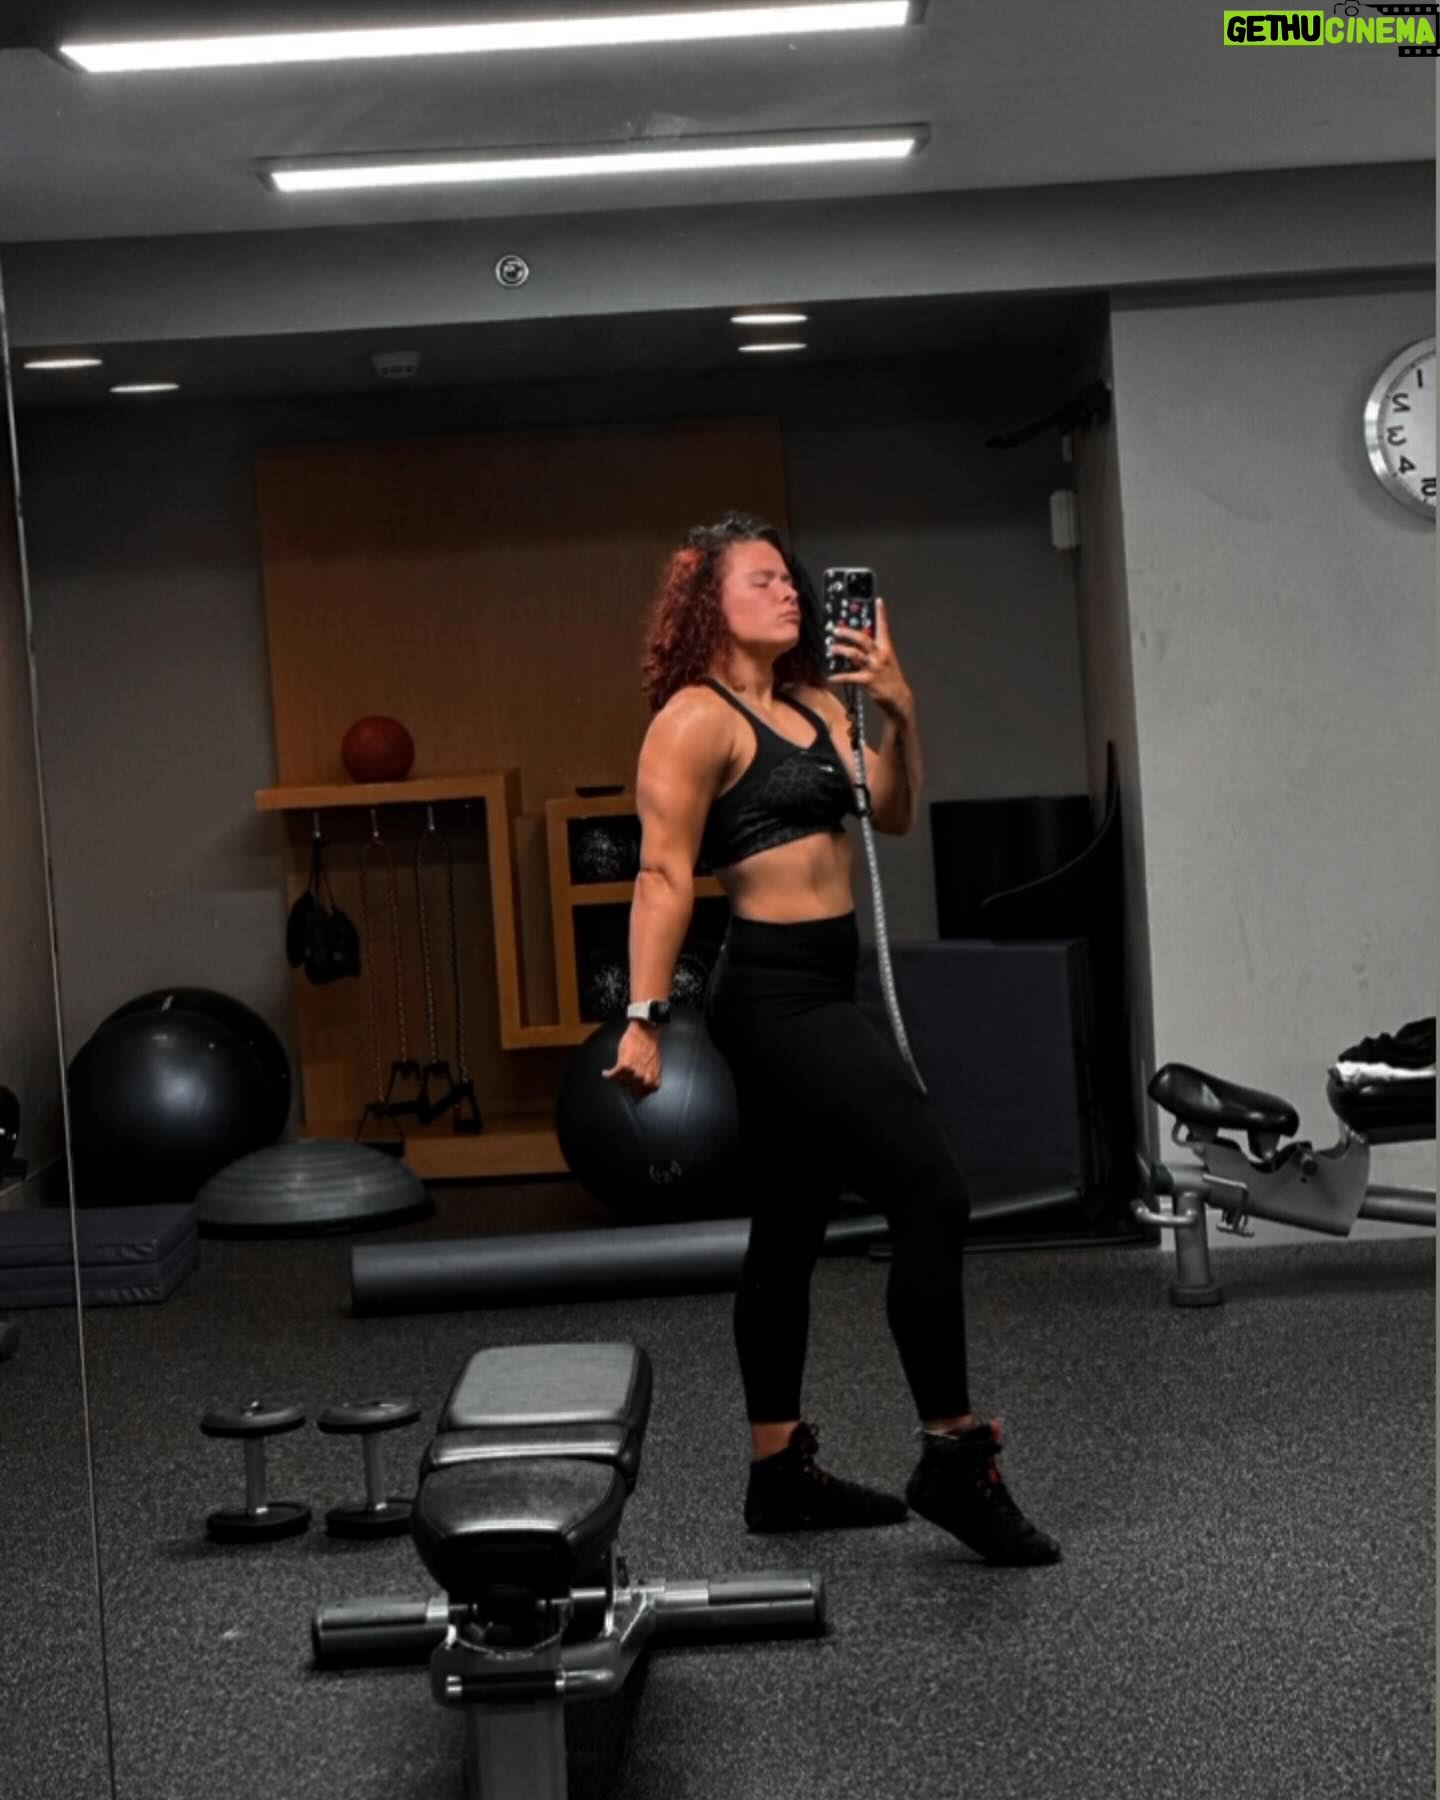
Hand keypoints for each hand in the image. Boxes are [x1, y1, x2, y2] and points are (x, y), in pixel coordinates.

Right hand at [601, 1021, 661, 1097]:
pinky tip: (606, 1073)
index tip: (630, 1091)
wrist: (646, 1032)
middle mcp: (645, 1079)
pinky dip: (608, 1074)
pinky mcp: (625, 1066)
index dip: (635, 1093)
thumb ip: (649, 1077)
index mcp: (654, 1080)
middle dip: (626, 1085)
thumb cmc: (650, 1046)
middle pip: (631, 1091)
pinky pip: (613, 1075)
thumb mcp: (654, 1065)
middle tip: (623, 1080)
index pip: (642, 1095)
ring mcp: (635, 1074)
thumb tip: (640, 1085)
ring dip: (618, 1078)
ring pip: (622, 1083)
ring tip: (617, 1073)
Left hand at [829, 597, 912, 717]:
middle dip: (848, 633)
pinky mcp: (868, 680)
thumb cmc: (890, 677)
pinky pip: (850, 676)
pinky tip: (831, 677)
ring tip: (831, 649)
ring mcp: (874, 667)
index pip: (884, 627)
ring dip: (841, 650)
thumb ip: (874, 650)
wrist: (898, 697)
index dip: (881, 613)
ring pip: (854, 654)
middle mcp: (880, 655)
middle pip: (863, 639)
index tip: (878, 600)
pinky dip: (839, 676)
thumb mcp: (886, 660)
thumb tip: (858, 642)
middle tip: (836, 630)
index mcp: (886, 648)